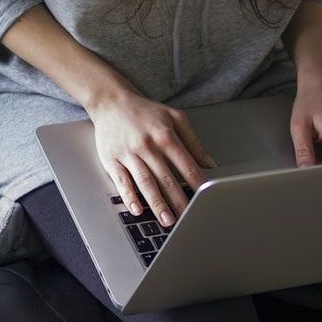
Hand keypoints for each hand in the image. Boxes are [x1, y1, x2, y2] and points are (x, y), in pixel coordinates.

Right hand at [87, 90, 216, 225]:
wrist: (111, 102)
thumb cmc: (145, 111)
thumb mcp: (175, 118)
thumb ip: (193, 141)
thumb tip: (210, 163)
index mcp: (165, 136)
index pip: (186, 164)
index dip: (197, 182)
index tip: (205, 198)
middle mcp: (147, 146)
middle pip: (166, 178)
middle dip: (178, 200)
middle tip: (187, 218)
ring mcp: (129, 154)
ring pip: (145, 183)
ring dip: (157, 203)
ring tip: (167, 220)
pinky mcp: (112, 160)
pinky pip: (122, 182)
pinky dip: (130, 197)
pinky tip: (137, 210)